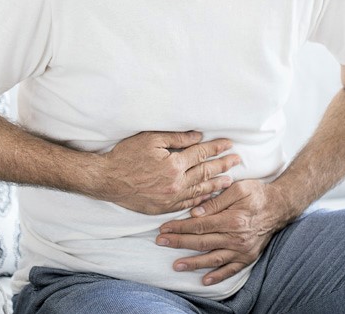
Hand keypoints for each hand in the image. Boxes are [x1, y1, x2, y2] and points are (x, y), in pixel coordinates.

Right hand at [99, 131, 240, 214]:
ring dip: (216, 184)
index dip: (216, 148)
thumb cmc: (126, 155)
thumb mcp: (150, 139)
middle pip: (206, 173)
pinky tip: (209, 196)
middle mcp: (176, 183)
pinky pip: (188, 204)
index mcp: (174, 164)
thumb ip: (176, 138)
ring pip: (200, 191)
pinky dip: (201, 200)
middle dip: (223, 165)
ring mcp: (170, 198)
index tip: (229, 144)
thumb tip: (198, 136)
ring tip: (230, 180)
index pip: (201, 154)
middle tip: (238, 160)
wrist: (107, 179)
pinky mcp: (163, 208)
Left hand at [155, 179, 291, 285]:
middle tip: (161, 242)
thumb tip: (195, 213)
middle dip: (179, 243)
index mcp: (233, 219)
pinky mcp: (248, 257)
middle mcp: (237, 237)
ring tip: (176, 265)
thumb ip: (216, 201)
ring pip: (213, 259)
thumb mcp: (238, 189)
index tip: (164, 228)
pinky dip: (218, 276)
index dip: (180, 227)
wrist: (280, 206)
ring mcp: (243, 249)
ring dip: (193, 263)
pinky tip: (205, 280)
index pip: (200, 225)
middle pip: (202, 242)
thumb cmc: (258, 193)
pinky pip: (231, 269)